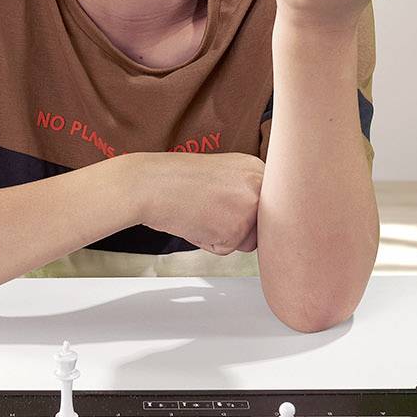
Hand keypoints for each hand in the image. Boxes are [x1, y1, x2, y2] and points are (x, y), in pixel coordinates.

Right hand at [130, 152, 264, 255]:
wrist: (149, 184)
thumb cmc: (174, 179)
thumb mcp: (219, 172)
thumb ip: (242, 190)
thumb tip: (256, 218)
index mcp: (255, 167)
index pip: (267, 203)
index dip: (244, 211)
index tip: (226, 206)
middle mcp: (259, 184)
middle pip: (262, 224)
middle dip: (239, 226)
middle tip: (211, 210)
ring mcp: (250, 207)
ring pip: (247, 240)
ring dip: (225, 236)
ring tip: (201, 213)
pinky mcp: (237, 230)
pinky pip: (227, 249)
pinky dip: (209, 243)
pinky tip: (195, 221)